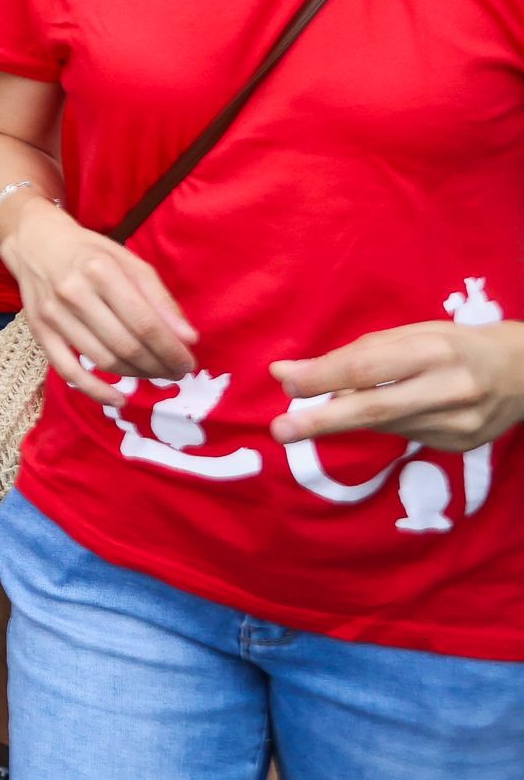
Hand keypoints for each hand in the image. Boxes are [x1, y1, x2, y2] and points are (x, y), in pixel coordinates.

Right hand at [0, 201, 198, 400]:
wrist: (36, 243)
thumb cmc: (90, 253)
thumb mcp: (130, 262)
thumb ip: (159, 299)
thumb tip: (188, 338)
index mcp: (101, 270)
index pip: (145, 323)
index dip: (171, 350)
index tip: (189, 363)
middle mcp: (74, 292)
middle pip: (126, 344)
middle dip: (158, 365)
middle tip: (176, 372)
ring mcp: (53, 314)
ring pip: (102, 359)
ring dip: (136, 374)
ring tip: (154, 374)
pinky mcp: (39, 331)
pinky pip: (68, 371)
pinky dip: (95, 390)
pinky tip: (118, 399)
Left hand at [273, 320, 523, 453]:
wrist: (522, 373)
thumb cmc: (453, 344)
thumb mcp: (409, 334)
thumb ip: (352, 354)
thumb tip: (288, 374)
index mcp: (432, 350)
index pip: (366, 367)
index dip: (323, 377)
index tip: (286, 384)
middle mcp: (448, 389)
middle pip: (373, 409)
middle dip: (321, 421)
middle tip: (281, 431)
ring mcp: (458, 423)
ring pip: (384, 426)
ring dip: (348, 418)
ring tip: (326, 412)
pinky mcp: (460, 445)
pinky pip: (404, 436)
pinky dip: (382, 425)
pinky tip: (386, 412)